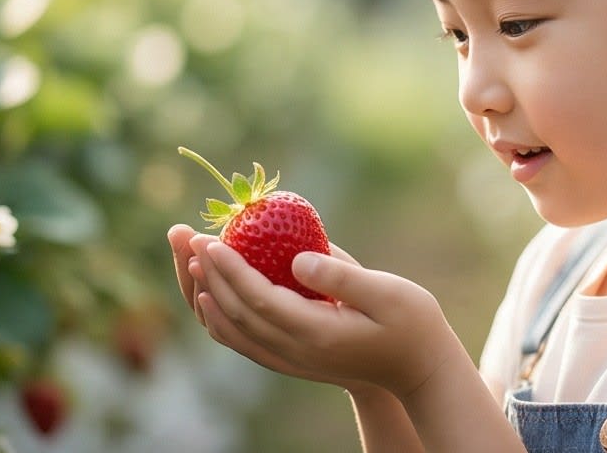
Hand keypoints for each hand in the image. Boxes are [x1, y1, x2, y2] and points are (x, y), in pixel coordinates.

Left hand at [167, 225, 465, 397]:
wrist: (418, 369)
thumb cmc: (411, 322)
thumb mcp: (386, 292)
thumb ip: (340, 276)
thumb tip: (297, 258)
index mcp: (316, 332)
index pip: (258, 298)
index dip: (229, 268)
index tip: (209, 240)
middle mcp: (296, 351)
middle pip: (236, 314)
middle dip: (208, 274)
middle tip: (187, 238)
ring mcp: (292, 360)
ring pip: (233, 332)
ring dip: (207, 295)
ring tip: (191, 261)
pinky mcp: (293, 360)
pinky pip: (244, 342)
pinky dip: (220, 319)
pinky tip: (211, 298)